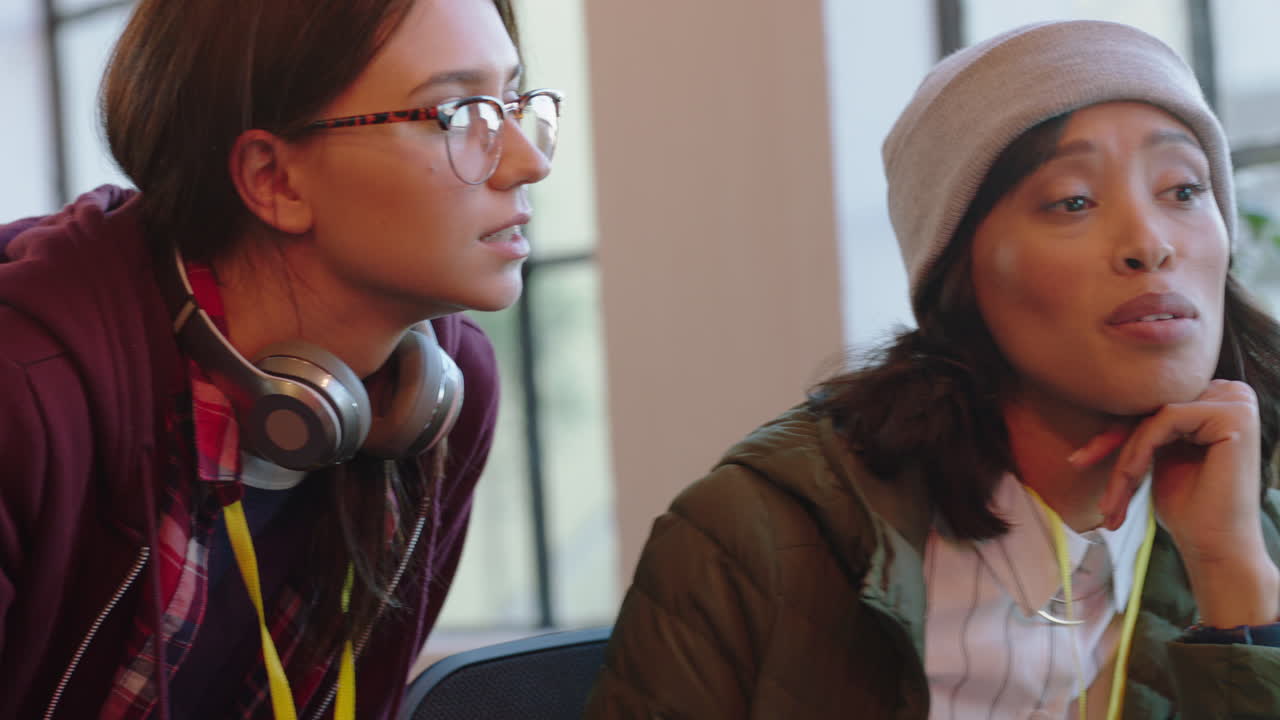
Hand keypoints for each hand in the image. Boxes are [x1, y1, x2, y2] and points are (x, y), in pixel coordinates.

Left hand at [1070, 379, 1278, 625]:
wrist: (1216, 548)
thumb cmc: (1187, 507)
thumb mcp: (1157, 454)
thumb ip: (1144, 424)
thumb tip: (1100, 393)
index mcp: (1215, 399)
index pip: (1150, 406)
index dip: (1113, 431)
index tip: (1078, 457)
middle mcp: (1230, 392)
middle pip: (1150, 408)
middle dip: (1111, 440)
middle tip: (1078, 463)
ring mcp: (1235, 401)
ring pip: (1153, 416)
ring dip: (1124, 456)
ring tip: (1110, 498)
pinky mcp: (1233, 415)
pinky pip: (1165, 420)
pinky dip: (1140, 449)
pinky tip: (1131, 479)